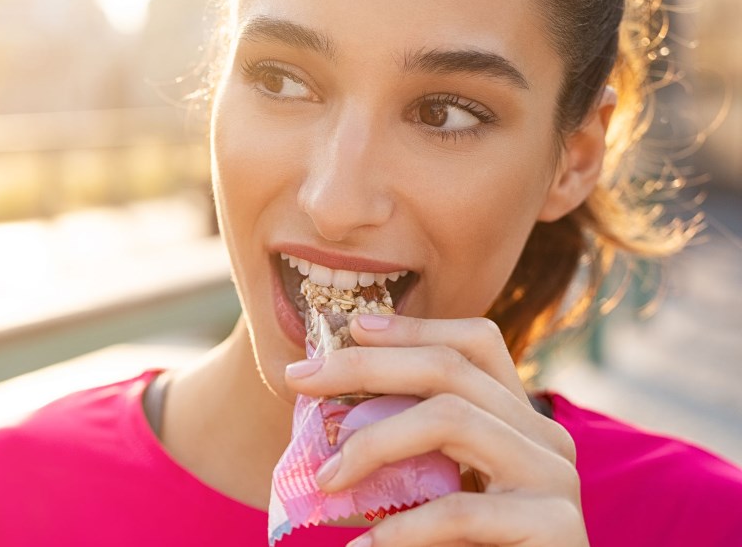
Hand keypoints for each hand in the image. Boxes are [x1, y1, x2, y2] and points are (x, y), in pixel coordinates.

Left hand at [283, 314, 586, 546]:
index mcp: (522, 422)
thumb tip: (326, 416)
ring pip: (451, 419)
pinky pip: (459, 510)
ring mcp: (556, 479)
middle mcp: (547, 439)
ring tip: (326, 479)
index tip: (351, 328)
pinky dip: (399, 529)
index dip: (413, 328)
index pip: (476, 345)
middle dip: (365, 366)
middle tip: (299, 381)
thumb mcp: (436, 492)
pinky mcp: (555, 528)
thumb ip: (409, 453)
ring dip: (373, 443)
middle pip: (451, 369)